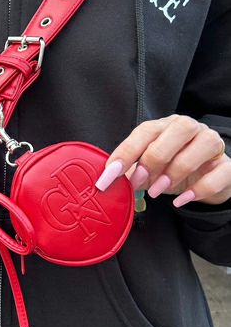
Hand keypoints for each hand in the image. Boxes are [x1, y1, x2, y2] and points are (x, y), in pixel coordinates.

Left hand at [94, 114, 230, 206]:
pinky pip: (219, 173)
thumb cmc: (170, 170)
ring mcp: (212, 144)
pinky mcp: (227, 166)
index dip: (126, 152)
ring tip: (157, 191)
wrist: (202, 183)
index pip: (146, 131)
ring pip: (202, 146)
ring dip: (176, 171)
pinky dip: (199, 189)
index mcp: (165, 126)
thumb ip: (129, 171)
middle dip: (154, 158)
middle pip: (178, 130)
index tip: (109, 175)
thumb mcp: (146, 170)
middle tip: (138, 181)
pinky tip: (181, 200)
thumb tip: (108, 180)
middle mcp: (190, 129)